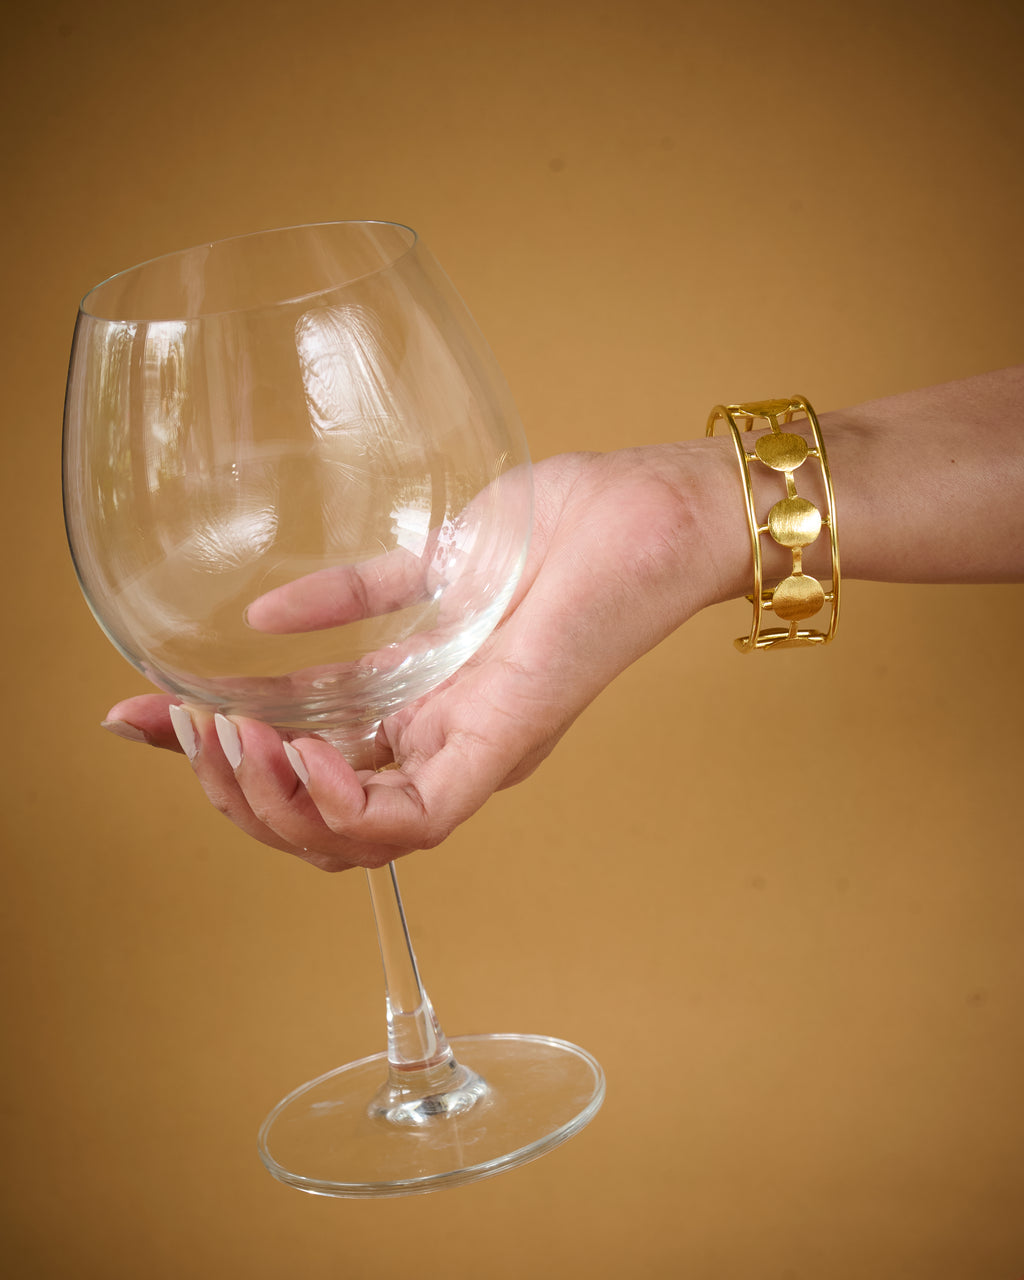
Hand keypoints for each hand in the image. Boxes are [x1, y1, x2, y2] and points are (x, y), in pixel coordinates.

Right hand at [103, 441, 734, 870]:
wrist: (655, 508)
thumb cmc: (563, 528)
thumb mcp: (430, 563)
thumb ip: (352, 601)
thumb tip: (258, 620)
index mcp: (423, 711)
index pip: (304, 762)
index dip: (215, 757)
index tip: (133, 721)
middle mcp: (444, 748)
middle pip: (319, 823)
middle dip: (234, 792)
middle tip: (182, 727)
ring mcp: (476, 754)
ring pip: (357, 841)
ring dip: (276, 807)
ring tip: (229, 745)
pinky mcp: (506, 742)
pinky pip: (419, 819)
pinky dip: (349, 806)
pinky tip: (304, 759)